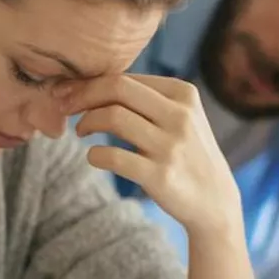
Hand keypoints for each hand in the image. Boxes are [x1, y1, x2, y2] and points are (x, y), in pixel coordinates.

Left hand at [69, 74, 241, 235]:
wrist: (214, 201)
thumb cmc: (186, 153)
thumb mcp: (179, 117)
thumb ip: (145, 98)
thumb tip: (91, 82)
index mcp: (183, 93)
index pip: (126, 77)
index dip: (89, 83)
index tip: (68, 92)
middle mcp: (180, 116)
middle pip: (117, 88)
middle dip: (82, 94)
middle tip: (64, 105)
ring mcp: (171, 146)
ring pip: (113, 117)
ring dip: (86, 122)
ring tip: (81, 131)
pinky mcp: (160, 176)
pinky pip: (113, 157)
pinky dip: (94, 154)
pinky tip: (94, 157)